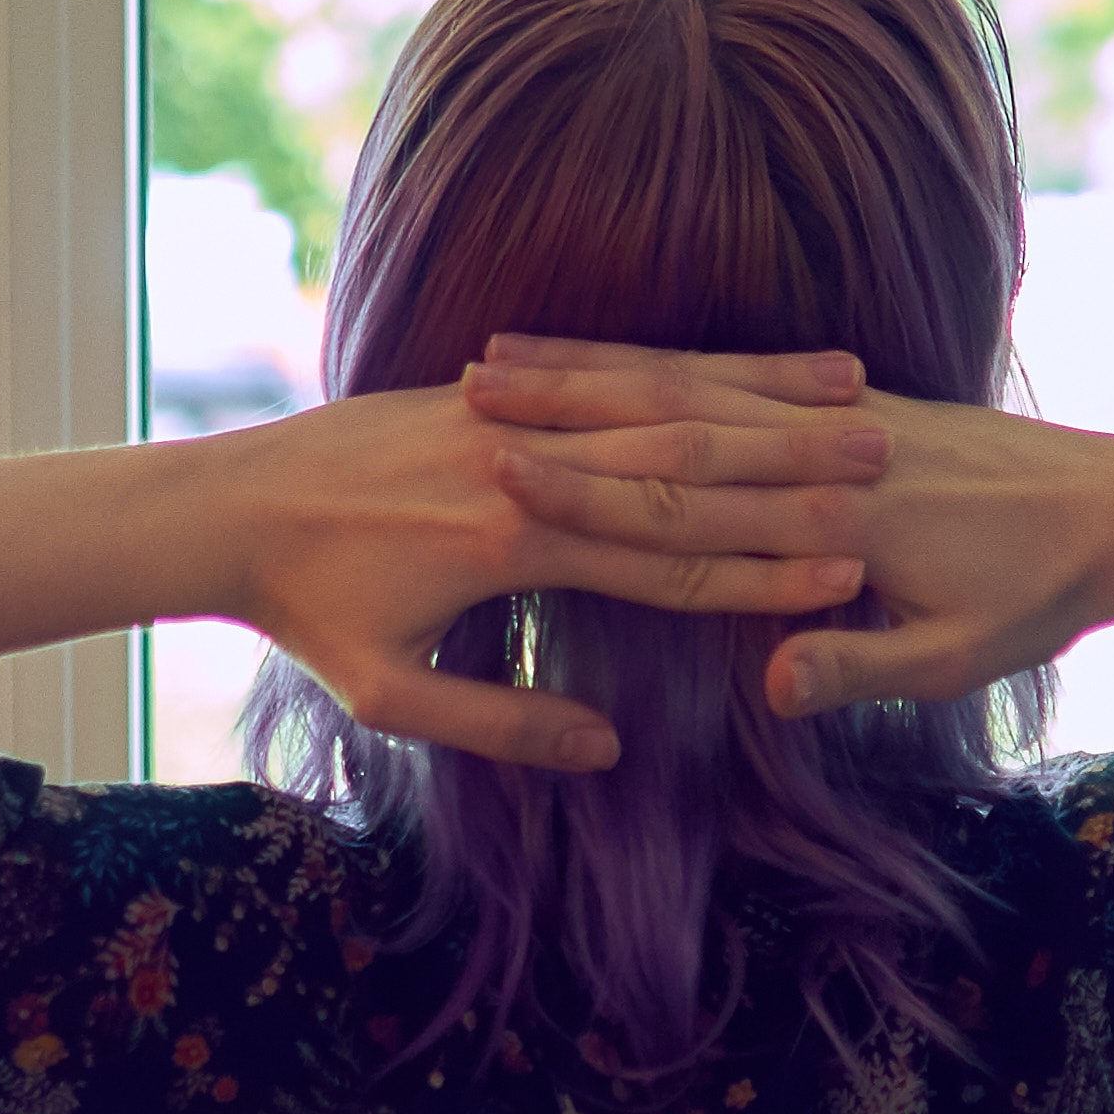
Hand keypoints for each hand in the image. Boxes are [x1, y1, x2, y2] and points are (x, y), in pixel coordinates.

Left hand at [223, 376, 890, 767]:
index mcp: (512, 545)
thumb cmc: (305, 613)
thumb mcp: (390, 694)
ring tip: (856, 404)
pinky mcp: (495, 387)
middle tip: (888, 478)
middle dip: (793, 478)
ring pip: (662, 408)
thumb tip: (607, 746)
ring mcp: (512, 414)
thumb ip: (503, 722)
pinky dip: (691, 370)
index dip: (761, 576)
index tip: (848, 578)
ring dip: (765, 409)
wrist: (226, 503)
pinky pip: (611, 375)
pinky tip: (754, 367)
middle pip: (686, 473)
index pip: (666, 565)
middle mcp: (523, 467)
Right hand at [465, 339, 1113, 720]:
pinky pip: (732, 370)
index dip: (587, 490)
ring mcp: (836, 409)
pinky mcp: (850, 396)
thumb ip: (860, 667)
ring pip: (690, 380)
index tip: (497, 478)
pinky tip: (598, 359)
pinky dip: (655, 363)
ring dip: (592, 369)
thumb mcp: (956, 655)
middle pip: (669, 420)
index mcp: (838, 515)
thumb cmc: (1038, 598)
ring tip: (499, 361)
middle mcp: (827, 445)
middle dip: (562, 408)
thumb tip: (770, 682)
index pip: (686, 500)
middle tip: (462, 398)